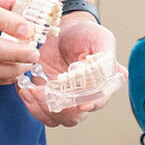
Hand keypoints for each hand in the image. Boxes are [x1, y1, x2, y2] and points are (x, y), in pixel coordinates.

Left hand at [17, 11, 119, 127]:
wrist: (62, 26)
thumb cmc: (85, 33)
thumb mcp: (100, 38)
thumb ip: (106, 56)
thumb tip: (120, 74)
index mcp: (100, 86)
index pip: (97, 102)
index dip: (90, 104)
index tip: (81, 103)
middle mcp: (81, 97)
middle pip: (72, 117)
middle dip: (58, 109)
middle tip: (45, 92)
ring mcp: (61, 97)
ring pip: (52, 118)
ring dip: (40, 108)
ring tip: (31, 90)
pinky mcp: (43, 94)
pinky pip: (35, 108)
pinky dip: (28, 101)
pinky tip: (25, 87)